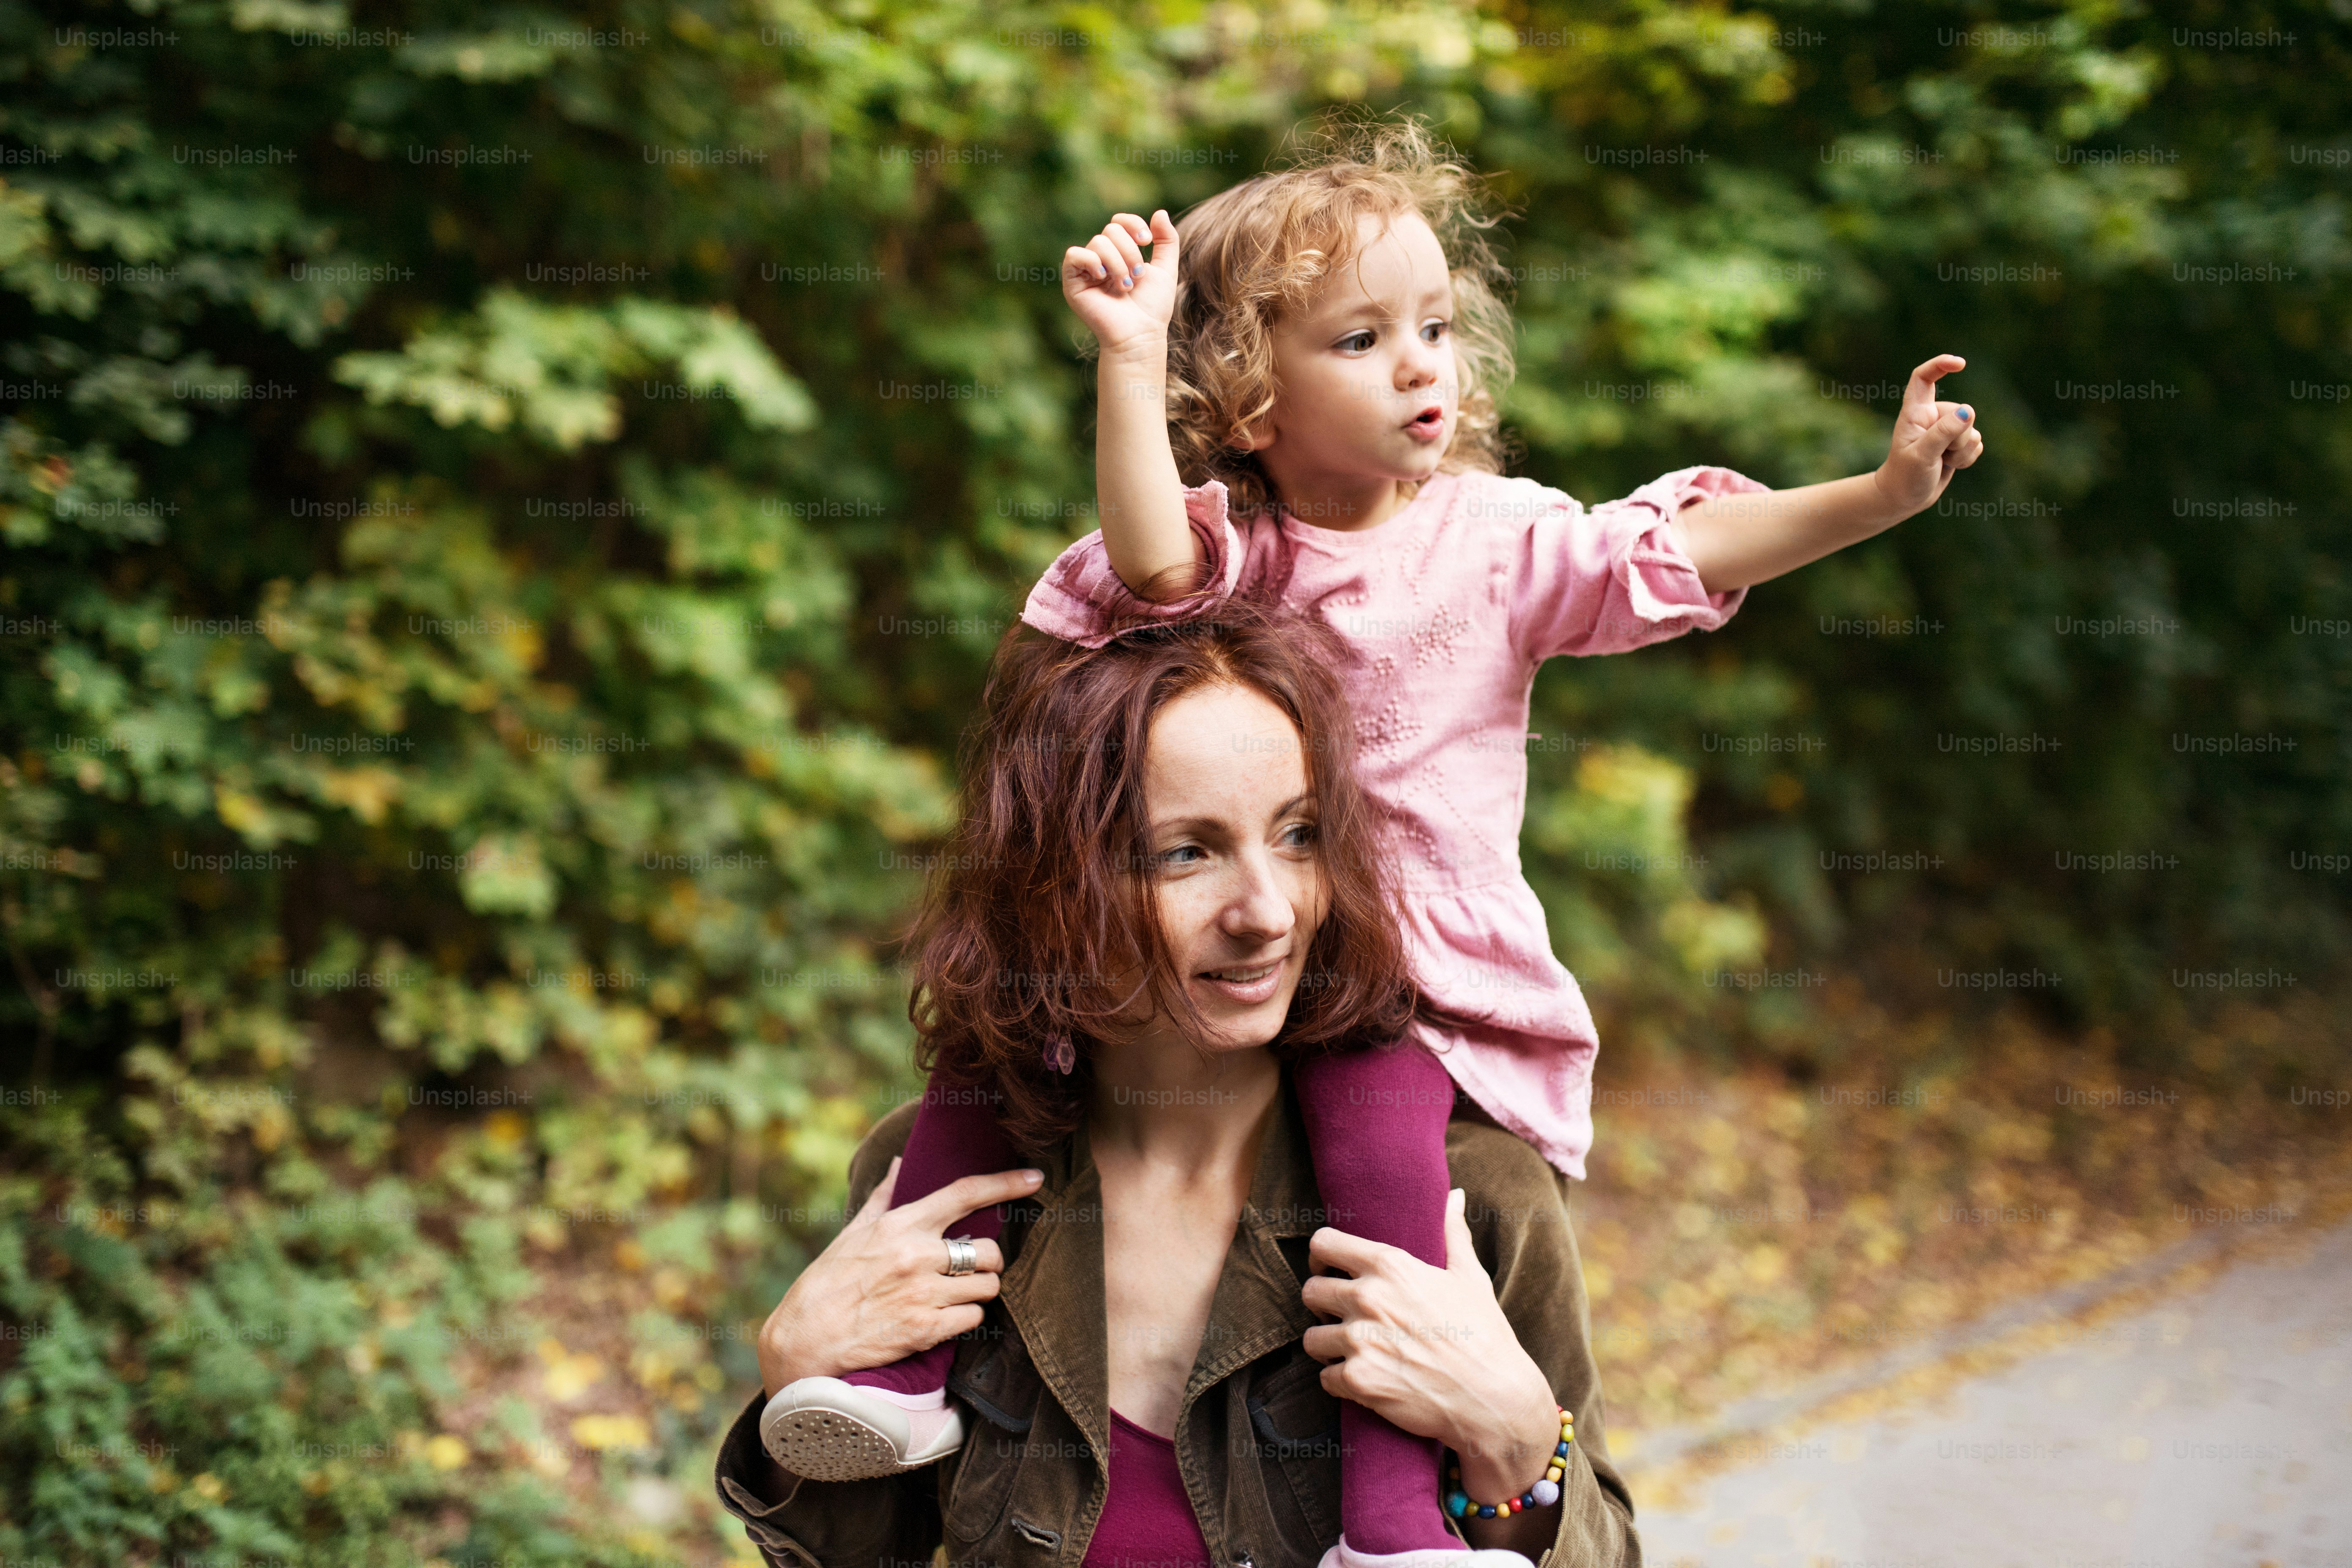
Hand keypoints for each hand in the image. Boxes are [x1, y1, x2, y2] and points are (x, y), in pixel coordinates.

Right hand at [755, 1157, 1042, 1396]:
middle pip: (989, 1250)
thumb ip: (883, 1198)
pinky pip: (973, 1319)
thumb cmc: (825, 1283)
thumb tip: (898, 1162)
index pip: (964, 1194)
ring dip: (978, 1292)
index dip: (1006, 1183)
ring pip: (987, 1287)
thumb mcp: (852, 1234)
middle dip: (988, 1261)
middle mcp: (916, 1256)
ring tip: (954, 1295)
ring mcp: (922, 1295)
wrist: (803, 1340)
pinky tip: (944, 1319)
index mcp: (900, 1225)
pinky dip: (966, 1319)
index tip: (1035, 1178)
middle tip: (971, 1269)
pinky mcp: (924, 1331)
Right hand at [1062, 209, 1179, 358]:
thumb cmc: (1152, 308)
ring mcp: (1086, 271)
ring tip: (1125, 286)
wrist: (1140, 335)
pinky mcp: (1073, 282)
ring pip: (1097, 242)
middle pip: (1110, 230)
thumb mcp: (1166, 269)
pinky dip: (1092, 262)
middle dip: (1129, 251)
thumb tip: (1159, 212)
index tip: (1147, 241)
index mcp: (1120, 254)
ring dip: (1117, 263)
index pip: (1119, 222)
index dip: (1133, 224)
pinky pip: (1075, 255)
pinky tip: (1103, 278)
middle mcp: (1101, 259)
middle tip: (1137, 276)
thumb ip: (1166, 240)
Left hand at [1300, 1188, 1558, 1501]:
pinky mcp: (1359, 1380)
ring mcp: (1360, 1341)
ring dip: (1329, 1347)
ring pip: (1311, 1338)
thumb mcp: (1470, 1277)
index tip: (1330, 1269)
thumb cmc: (1485, 1335)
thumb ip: (1453, 1232)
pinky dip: (1340, 1382)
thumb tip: (1454, 1194)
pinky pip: (1324, 1378)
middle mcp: (1368, 1298)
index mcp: (1390, 1266)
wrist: (1495, 1398)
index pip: (1323, 1243)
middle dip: (1323, 1305)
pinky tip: (1365, 1380)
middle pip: (1309, 1291)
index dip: (1321, 1257)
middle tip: (1343, 1317)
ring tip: (1354, 1351)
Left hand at [1873, 353, 1983, 518]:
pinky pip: (1976, 444)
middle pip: (1960, 411)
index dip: (1940, 365)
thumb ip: (1943, 433)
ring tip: (1942, 462)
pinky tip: (1951, 465)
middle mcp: (1931, 417)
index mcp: (1915, 413)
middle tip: (1940, 454)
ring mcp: (1945, 430)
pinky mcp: (1956, 443)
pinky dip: (1967, 458)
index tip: (1960, 364)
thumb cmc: (1905, 477)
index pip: (1924, 378)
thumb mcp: (1921, 455)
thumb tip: (1966, 412)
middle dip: (1959, 435)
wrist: (1904, 499)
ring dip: (1962, 450)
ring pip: (1972, 430)